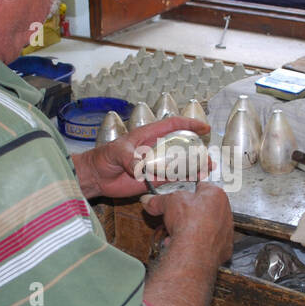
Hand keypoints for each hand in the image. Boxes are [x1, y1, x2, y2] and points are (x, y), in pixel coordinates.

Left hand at [76, 115, 212, 198]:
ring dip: (194, 166)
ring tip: (207, 170)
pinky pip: (172, 178)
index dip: (189, 125)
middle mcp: (156, 149)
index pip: (173, 126)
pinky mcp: (154, 179)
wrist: (97, 177)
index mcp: (149, 136)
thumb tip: (142, 168)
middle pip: (181, 146)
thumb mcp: (117, 152)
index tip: (204, 127)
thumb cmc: (104, 157)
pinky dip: (184, 179)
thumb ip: (130, 158)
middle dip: (197, 150)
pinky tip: (195, 180)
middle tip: (208, 158)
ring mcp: (156, 164)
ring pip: (180, 163)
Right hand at [140, 181, 233, 266]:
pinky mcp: (223, 249)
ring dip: (192, 231)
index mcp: (217, 195)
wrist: (195, 251)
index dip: (187, 193)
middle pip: (204, 210)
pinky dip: (197, 246)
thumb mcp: (168, 203)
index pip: (202, 188)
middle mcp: (225, 212)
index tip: (179, 198)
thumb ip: (158, 201)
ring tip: (177, 234)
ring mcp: (226, 232)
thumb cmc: (189, 222)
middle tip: (176, 218)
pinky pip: (208, 245)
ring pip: (207, 228)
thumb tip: (149, 200)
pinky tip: (183, 246)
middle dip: (189, 214)